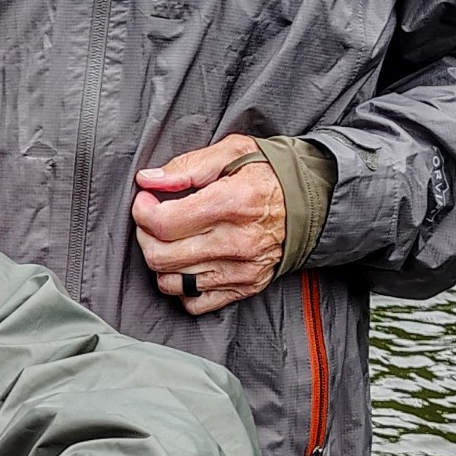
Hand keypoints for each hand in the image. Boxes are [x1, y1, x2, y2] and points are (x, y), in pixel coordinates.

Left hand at [132, 133, 283, 314]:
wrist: (313, 204)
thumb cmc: (269, 174)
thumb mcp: (233, 152)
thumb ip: (187, 166)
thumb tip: (148, 180)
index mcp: (231, 204)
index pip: (163, 223)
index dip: (142, 211)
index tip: (146, 199)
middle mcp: (236, 242)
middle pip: (161, 256)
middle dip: (145, 235)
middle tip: (154, 218)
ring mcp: (241, 270)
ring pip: (171, 282)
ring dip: (160, 261)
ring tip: (169, 240)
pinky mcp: (245, 287)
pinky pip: (194, 303)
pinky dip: (181, 287)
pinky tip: (186, 263)